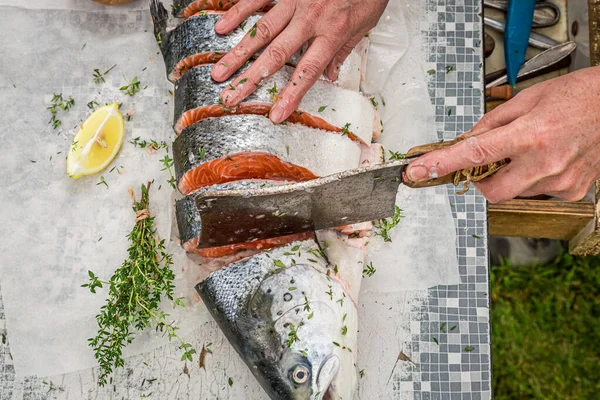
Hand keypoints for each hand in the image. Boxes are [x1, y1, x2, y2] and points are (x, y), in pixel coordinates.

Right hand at [210, 0, 388, 122]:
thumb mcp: (365, 23)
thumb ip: (344, 50)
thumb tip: (330, 75)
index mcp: (332, 33)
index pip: (308, 71)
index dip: (291, 95)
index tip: (275, 115)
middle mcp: (310, 19)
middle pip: (275, 54)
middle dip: (251, 79)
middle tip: (230, 97)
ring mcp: (294, 0)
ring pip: (261, 30)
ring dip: (238, 53)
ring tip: (218, 72)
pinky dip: (238, 12)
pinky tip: (221, 28)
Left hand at [405, 66, 599, 202]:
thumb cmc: (576, 96)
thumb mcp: (527, 99)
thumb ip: (491, 123)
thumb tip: (465, 141)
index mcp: (529, 134)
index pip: (474, 154)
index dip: (443, 164)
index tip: (419, 171)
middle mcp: (545, 162)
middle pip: (491, 191)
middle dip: (481, 180)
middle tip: (486, 163)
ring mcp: (560, 181)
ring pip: (514, 191)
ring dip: (510, 175)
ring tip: (530, 149)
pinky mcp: (572, 191)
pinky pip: (537, 192)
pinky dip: (532, 178)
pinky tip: (548, 158)